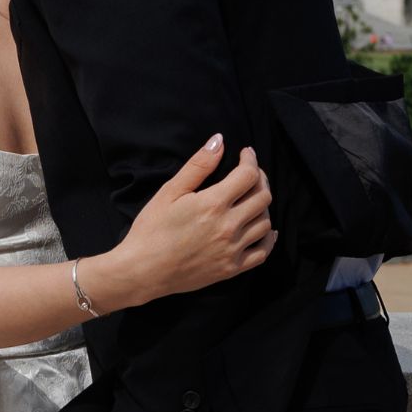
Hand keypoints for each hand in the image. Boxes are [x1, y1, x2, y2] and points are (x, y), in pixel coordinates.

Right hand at [108, 134, 275, 306]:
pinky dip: (269, 238)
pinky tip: (265, 229)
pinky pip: (263, 253)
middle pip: (263, 197)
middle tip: (250, 173)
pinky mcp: (231, 269)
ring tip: (251, 199)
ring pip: (265, 222)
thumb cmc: (151, 229)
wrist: (142, 271)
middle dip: (260, 179)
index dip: (250, 160)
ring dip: (263, 206)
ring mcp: (232, 250)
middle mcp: (228, 227)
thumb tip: (220, 141)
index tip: (245, 154)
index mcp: (213, 204)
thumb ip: (198, 166)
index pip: (248, 175)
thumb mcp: (170, 192)